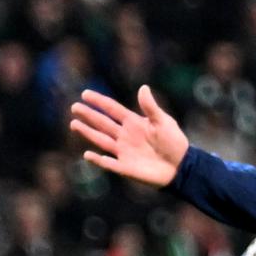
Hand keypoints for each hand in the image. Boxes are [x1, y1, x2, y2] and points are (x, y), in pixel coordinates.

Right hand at [71, 86, 188, 186]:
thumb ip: (150, 107)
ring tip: (74, 124)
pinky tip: (87, 154)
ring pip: (101, 140)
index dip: (99, 101)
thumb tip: (143, 87)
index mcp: (133, 123)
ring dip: (88, 132)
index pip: (112, 109)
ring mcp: (124, 151)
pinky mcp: (125, 167)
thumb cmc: (175, 143)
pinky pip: (108, 163)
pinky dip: (98, 160)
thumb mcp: (164, 122)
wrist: (182, 167)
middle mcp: (125, 136)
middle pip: (103, 123)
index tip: (85, 94)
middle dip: (89, 115)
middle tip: (74, 107)